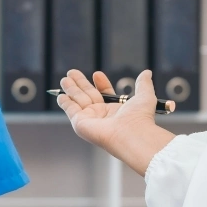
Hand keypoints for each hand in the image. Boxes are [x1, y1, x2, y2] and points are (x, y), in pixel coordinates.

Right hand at [57, 69, 176, 176]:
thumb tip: (146, 72)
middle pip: (88, 95)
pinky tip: (60, 95)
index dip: (100, 83)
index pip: (104, 94)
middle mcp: (102, 116)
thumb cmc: (139, 118)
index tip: (97, 74)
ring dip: (71, 89)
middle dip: (80, 84)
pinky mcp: (80, 123)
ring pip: (78, 100)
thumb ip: (143, 84)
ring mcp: (90, 120)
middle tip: (71, 72)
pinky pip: (70, 110)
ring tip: (64, 78)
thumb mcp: (144, 95)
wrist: (131, 134)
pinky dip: (64, 103)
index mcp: (115, 110)